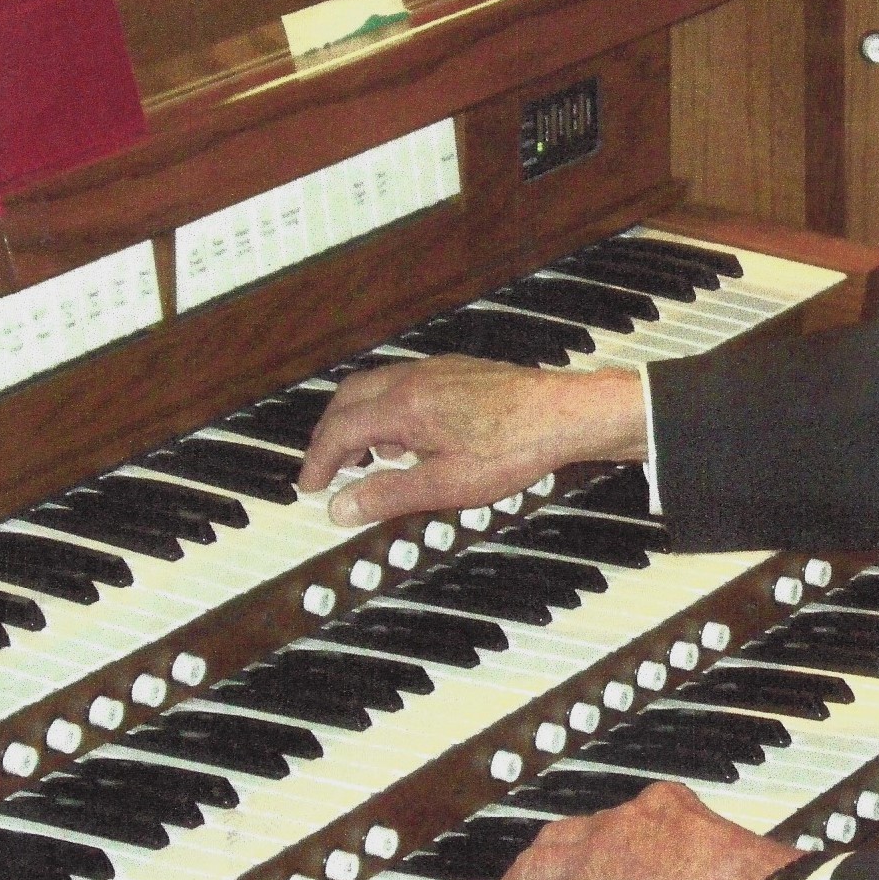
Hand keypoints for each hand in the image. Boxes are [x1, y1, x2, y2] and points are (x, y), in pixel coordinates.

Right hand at [296, 356, 645, 524]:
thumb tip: (342, 507)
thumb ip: (389, 495)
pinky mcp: (458, 372)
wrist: (567, 413)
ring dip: (361, 422)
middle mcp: (415, 380)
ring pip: (376, 388)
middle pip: (349, 400)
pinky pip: (404, 386)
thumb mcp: (446, 485)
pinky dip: (389, 411)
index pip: (340, 431)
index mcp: (404, 406)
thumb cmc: (516, 444)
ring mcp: (437, 371)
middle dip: (332, 435)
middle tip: (329, 470)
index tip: (311, 486)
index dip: (319, 461)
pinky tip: (412, 439)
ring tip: (369, 460)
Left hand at [476, 781, 803, 879]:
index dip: (578, 846)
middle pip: (556, 838)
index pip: (602, 822)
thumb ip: (686, 855)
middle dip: (531, 864)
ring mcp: (600, 854)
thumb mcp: (713, 848)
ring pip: (536, 868)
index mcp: (658, 805)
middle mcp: (622, 821)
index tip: (573, 861)